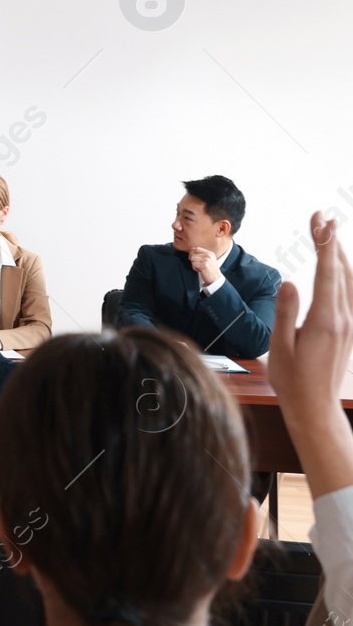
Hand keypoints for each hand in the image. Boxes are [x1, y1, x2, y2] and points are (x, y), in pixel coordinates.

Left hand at [189, 247, 221, 287]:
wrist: (215, 279)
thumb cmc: (210, 270)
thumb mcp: (208, 260)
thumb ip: (202, 255)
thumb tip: (191, 250)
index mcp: (210, 253)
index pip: (196, 248)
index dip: (192, 253)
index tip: (192, 258)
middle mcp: (209, 255)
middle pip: (193, 253)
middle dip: (192, 259)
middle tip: (196, 264)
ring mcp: (207, 260)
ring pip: (192, 259)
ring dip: (194, 264)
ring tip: (200, 268)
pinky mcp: (204, 266)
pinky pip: (193, 264)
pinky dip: (194, 268)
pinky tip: (200, 270)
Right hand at [269, 212, 352, 496]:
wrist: (315, 408)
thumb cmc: (293, 380)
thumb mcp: (280, 347)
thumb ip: (286, 312)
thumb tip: (289, 282)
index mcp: (325, 320)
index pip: (328, 272)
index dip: (325, 244)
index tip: (322, 221)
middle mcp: (342, 318)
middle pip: (340, 270)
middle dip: (331, 241)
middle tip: (321, 217)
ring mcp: (348, 324)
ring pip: (348, 280)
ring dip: (338, 255)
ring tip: (328, 234)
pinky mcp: (348, 330)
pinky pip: (349, 293)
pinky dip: (342, 273)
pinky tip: (337, 266)